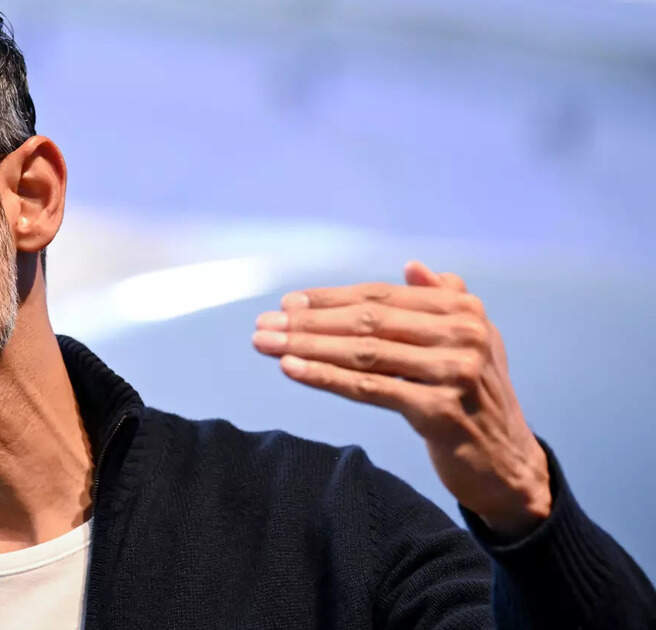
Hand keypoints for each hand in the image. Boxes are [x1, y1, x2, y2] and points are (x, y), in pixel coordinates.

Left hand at [252, 261, 551, 536]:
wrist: (508, 463)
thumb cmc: (474, 397)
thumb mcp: (469, 342)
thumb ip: (444, 300)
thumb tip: (412, 265)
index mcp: (464, 309)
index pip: (381, 296)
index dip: (330, 298)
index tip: (287, 304)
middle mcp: (464, 333)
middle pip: (368, 320)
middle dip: (308, 322)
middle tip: (263, 323)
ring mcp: (454, 371)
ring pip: (364, 352)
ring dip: (306, 346)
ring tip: (265, 343)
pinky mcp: (439, 410)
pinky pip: (370, 388)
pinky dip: (325, 377)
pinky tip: (291, 370)